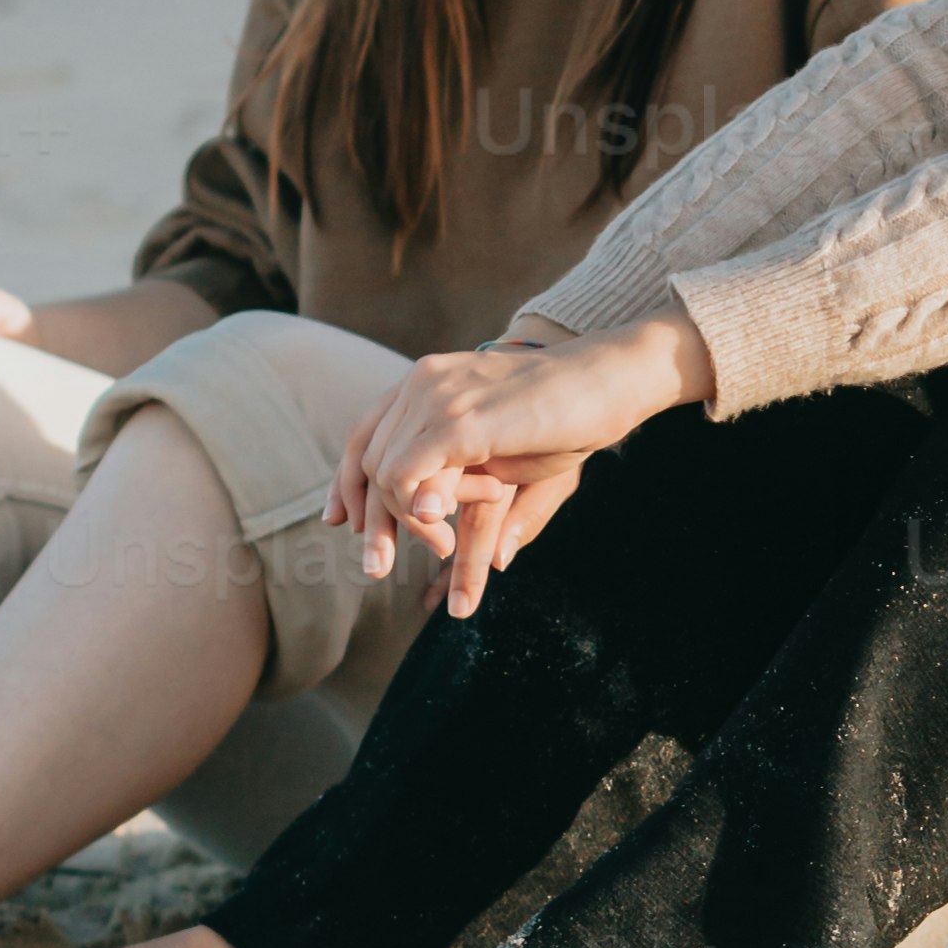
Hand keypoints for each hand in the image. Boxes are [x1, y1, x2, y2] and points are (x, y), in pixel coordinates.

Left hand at [330, 314, 714, 618]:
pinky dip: (414, 509)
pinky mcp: (460, 422)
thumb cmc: (570, 416)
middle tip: (375, 569)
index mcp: (430, 382)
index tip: (340, 524)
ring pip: (387, 472)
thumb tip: (493, 558)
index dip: (347, 481)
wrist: (608, 379)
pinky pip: (410, 475)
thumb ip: (484, 492)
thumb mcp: (514, 459)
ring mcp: (439, 398)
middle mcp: (425, 384)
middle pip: (367, 458)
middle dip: (370, 518)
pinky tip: (436, 530)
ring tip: (438, 549)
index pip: (365, 432)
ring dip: (403, 522)